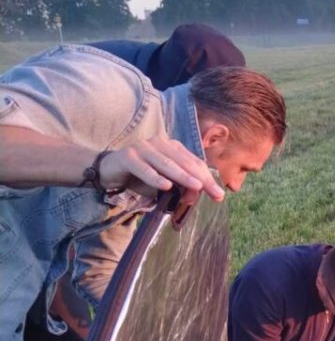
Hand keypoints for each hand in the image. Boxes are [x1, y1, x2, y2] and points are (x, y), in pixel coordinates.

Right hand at [98, 136, 224, 202]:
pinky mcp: (129, 156)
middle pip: (184, 162)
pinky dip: (155, 178)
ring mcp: (144, 147)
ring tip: (196, 187)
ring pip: (166, 164)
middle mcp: (160, 143)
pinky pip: (144, 169)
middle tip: (214, 194)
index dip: (207, 178)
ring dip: (182, 177)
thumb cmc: (140, 176)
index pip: (194, 163)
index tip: (219, 194)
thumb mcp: (163, 182)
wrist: (109, 171)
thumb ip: (179, 186)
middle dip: (201, 179)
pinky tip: (166, 186)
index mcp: (171, 147)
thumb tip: (195, 196)